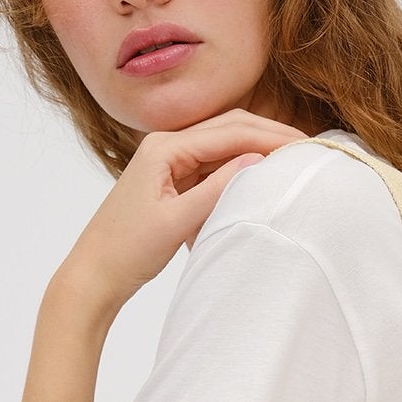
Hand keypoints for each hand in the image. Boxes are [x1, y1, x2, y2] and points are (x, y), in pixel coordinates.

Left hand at [63, 110, 310, 310]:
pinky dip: (237, 169)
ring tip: (289, 160)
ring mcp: (169, 163)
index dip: (270, 136)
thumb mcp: (177, 220)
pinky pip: (211, 168)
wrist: (94, 274)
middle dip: (268, 134)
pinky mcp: (172, 182)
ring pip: (222, 146)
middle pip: (228, 128)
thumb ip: (218, 188)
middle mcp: (166, 146)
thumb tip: (257, 159)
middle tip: (306, 147)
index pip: (230, 132)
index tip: (304, 146)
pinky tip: (259, 177)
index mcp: (165, 148)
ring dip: (255, 149)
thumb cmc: (127, 250)